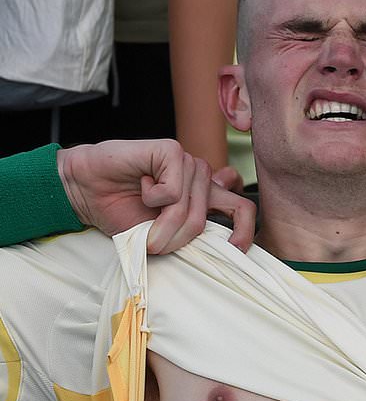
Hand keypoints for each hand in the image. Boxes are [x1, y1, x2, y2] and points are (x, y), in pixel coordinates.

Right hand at [56, 140, 255, 253]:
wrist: (86, 189)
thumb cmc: (122, 210)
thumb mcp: (162, 233)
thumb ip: (192, 233)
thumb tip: (226, 242)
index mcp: (205, 196)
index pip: (243, 210)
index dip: (245, 231)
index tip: (234, 249)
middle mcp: (201, 178)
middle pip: (206, 220)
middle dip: (176, 238)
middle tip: (153, 240)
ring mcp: (188, 162)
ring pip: (188, 208)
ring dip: (161, 222)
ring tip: (142, 207)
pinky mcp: (172, 151)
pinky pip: (173, 191)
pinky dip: (152, 197)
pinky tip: (140, 182)